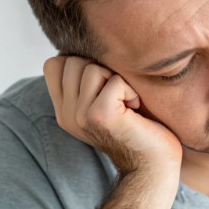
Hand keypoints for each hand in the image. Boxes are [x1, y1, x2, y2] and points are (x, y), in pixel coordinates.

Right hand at [43, 56, 181, 177]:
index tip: (105, 87)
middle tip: (119, 97)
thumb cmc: (139, 127)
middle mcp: (67, 115)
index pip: (54, 64)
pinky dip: (131, 90)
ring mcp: (80, 116)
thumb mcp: (105, 101)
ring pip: (91, 68)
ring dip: (117, 81)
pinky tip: (135, 110)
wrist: (154, 165)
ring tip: (127, 104)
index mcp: (64, 110)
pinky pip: (114, 81)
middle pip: (72, 61)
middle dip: (102, 70)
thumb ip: (88, 80)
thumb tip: (87, 42)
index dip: (81, 64)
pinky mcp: (99, 115)